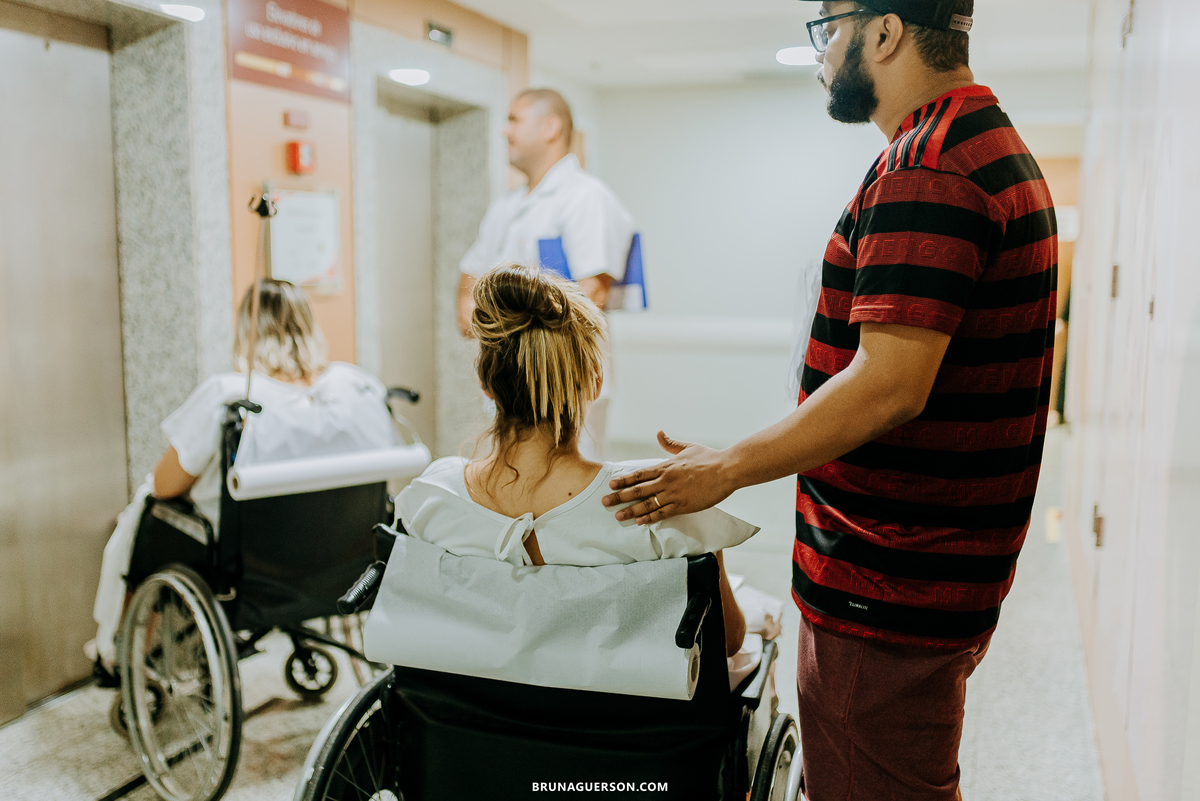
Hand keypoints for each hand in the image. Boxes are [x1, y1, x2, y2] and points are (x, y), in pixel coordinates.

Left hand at [602, 431, 732, 524]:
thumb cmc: (709, 458)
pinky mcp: (684, 506)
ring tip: (617, 516)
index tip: (611, 484)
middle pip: (638, 490)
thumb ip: (671, 443)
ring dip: (630, 510)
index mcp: (666, 467)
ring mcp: (674, 494)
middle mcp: (666, 481)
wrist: (726, 469)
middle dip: (619, 497)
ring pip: (647, 504)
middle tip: (604, 502)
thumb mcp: (688, 447)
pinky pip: (663, 513)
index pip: (639, 474)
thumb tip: (659, 433)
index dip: (623, 480)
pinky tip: (640, 522)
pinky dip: (650, 518)